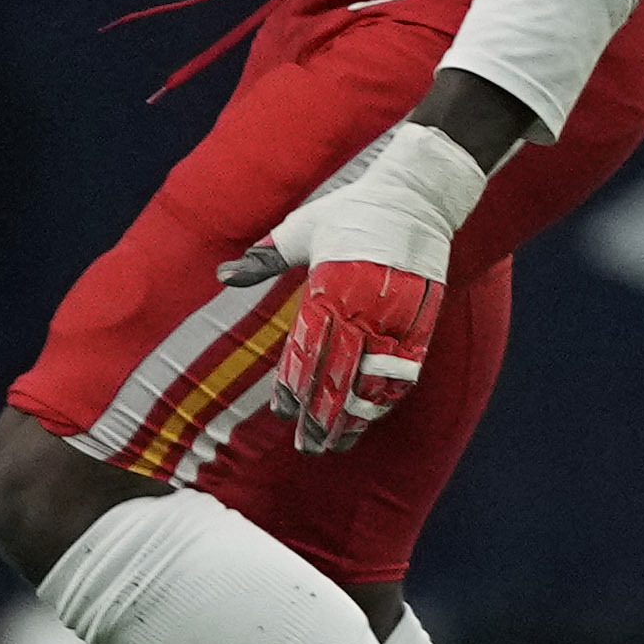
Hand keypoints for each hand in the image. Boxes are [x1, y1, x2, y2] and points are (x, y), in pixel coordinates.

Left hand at [217, 121, 486, 453]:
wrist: (418, 195)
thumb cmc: (352, 210)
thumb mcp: (300, 229)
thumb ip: (263, 259)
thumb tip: (221, 275)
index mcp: (328, 290)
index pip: (306, 352)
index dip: (294, 387)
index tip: (282, 412)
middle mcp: (362, 309)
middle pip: (337, 376)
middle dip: (320, 417)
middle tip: (306, 447)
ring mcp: (395, 318)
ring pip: (372, 381)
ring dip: (355, 416)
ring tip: (338, 444)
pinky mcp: (423, 320)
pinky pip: (407, 368)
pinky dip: (389, 395)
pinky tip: (374, 416)